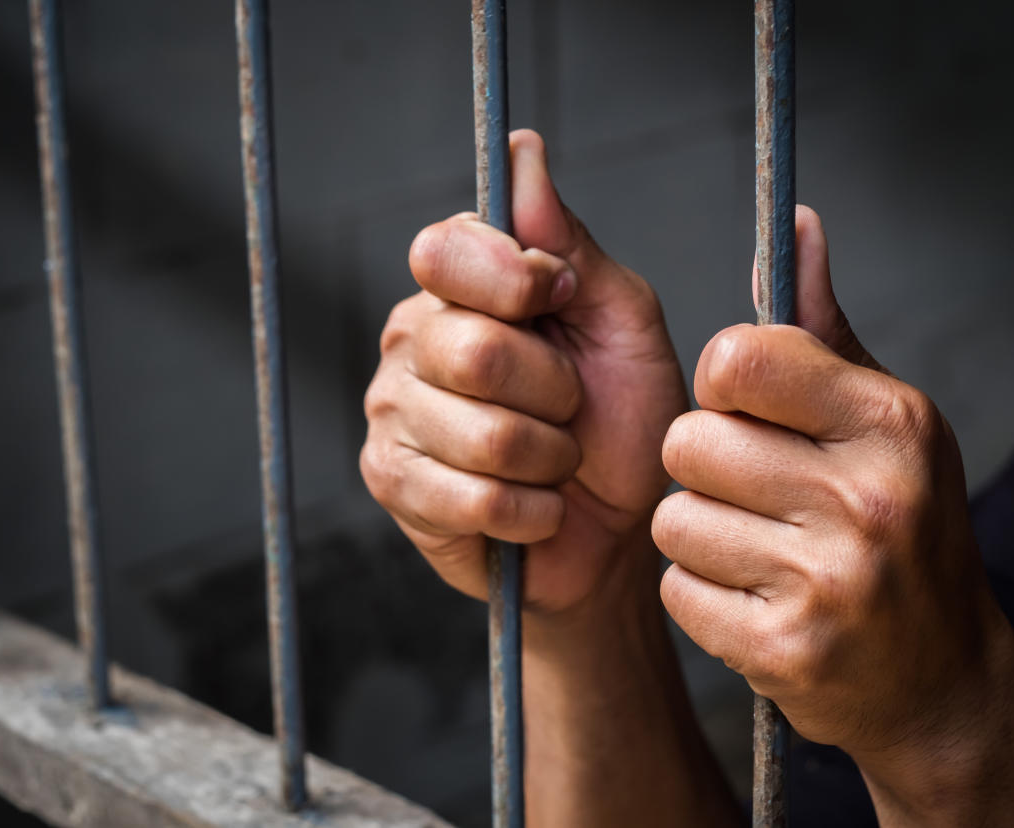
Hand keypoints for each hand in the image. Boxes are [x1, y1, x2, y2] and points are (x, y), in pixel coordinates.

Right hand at [361, 129, 686, 615]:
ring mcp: (392, 414)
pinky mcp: (392, 485)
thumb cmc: (622, 423)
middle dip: (554, 391)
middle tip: (568, 408)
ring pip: (484, 434)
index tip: (558, 303)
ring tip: (553, 462)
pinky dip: (533, 511)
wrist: (616, 535)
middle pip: (474, 350)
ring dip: (550, 458)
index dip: (515, 282)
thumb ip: (568, 244)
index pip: (446, 250)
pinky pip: (475, 497)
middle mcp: (409, 340)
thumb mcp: (618, 321)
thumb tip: (521, 151)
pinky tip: (536, 508)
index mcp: (456, 287)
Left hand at [655, 206, 1013, 824]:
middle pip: (686, 442)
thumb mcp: (881, 420)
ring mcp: (830, 579)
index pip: (736, 360)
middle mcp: (869, 496)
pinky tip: (755, 597)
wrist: (939, 679)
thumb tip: (793, 222)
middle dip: (702, 467)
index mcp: (891, 421)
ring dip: (698, 535)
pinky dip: (699, 594)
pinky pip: (675, 588)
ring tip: (759, 549)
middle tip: (754, 493)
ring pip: (671, 519)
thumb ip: (822, 328)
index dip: (720, 386)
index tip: (746, 412)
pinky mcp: (785, 648)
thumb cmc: (899, 528)